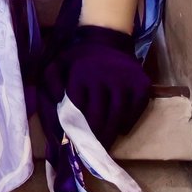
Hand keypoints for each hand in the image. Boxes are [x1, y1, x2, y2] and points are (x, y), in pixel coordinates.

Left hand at [39, 24, 150, 148]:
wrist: (106, 40)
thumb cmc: (77, 59)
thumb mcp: (56, 65)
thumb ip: (49, 86)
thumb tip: (57, 105)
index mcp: (80, 75)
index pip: (78, 110)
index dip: (76, 129)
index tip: (74, 144)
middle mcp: (104, 77)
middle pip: (99, 117)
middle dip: (94, 137)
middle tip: (91, 151)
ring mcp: (125, 81)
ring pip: (118, 117)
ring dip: (111, 135)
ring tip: (105, 146)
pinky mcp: (142, 83)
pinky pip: (137, 110)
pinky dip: (129, 122)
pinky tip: (120, 129)